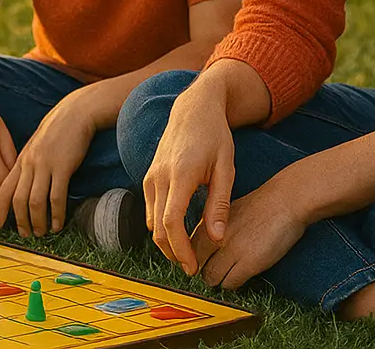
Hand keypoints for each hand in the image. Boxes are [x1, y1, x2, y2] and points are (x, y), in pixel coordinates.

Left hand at [0, 91, 95, 235]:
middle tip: (25, 235)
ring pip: (35, 201)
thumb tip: (24, 186)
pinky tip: (57, 224)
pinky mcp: (62, 167)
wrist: (74, 114)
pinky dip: (56, 214)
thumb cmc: (57, 131)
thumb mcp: (35, 147)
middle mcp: (29, 164)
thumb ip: (28, 165)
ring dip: (37, 221)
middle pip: (18, 199)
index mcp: (21, 160)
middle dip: (20, 221)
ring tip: (41, 233)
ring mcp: (45, 166)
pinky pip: (56, 197)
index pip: (4, 189)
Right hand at [142, 83, 234, 276]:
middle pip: (156, 228)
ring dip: (165, 242)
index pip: (171, 222)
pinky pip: (150, 209)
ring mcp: (150, 175)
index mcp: (181, 174)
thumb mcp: (226, 168)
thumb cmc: (214, 136)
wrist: (193, 108)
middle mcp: (159, 176)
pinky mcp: (148, 176)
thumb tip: (217, 238)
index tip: (192, 267)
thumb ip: (219, 205)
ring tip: (187, 253)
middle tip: (190, 267)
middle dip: (172, 252)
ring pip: (150, 221)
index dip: (180, 249)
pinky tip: (178, 231)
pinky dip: (160, 226)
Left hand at [193, 175, 308, 289]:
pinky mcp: (248, 264)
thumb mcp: (228, 210)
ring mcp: (230, 251)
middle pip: (196, 264)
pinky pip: (229, 284)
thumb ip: (213, 226)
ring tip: (227, 273)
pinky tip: (240, 275)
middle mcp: (214, 237)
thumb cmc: (261, 205)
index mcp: (208, 222)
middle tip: (212, 271)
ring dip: (217, 279)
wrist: (285, 201)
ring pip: (210, 277)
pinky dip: (232, 283)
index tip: (199, 262)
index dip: (192, 257)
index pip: (188, 247)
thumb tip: (205, 245)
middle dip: (201, 270)